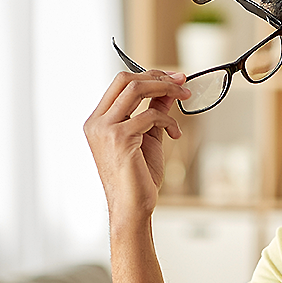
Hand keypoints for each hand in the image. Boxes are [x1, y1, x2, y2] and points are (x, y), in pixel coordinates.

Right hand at [83, 70, 188, 219]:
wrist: (132, 207)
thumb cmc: (138, 177)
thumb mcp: (149, 137)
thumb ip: (155, 111)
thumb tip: (170, 90)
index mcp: (98, 121)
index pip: (120, 83)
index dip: (148, 75)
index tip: (173, 78)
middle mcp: (96, 122)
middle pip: (125, 79)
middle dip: (157, 76)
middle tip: (181, 82)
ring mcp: (105, 129)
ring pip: (136, 89)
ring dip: (166, 90)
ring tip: (184, 97)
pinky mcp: (120, 138)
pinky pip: (150, 115)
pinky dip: (169, 121)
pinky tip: (175, 134)